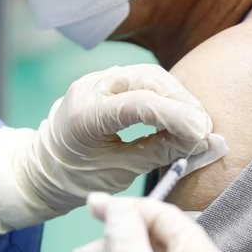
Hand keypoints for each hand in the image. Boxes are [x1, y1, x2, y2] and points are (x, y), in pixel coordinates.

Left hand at [0, 64, 214, 232]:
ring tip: (198, 123)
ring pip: (151, 75)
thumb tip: (202, 143)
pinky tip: (183, 114)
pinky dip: (168, 95)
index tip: (202, 134)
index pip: (140, 104)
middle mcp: (91, 87)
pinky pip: (146, 79)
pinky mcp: (109, 80)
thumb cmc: (78, 176)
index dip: (177, 117)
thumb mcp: (120, 172)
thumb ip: (160, 153)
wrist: (46, 166)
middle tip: (205, 128)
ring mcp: (99, 79)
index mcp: (86, 115)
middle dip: (183, 102)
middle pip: (149, 80)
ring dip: (179, 96)